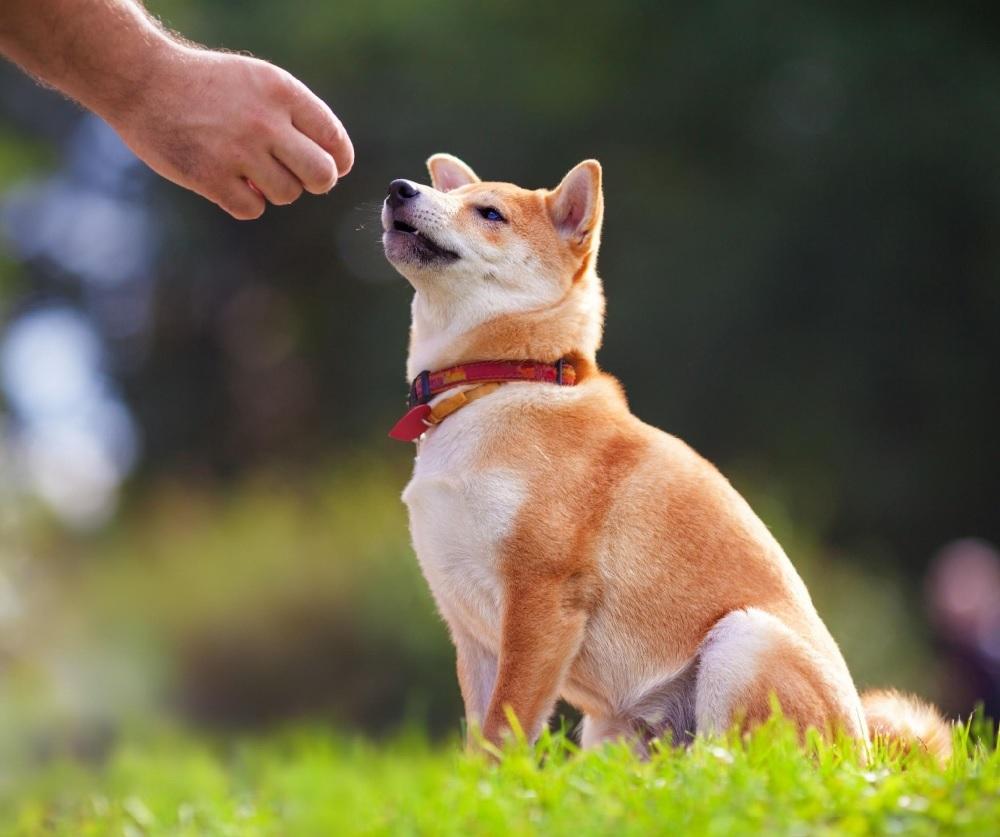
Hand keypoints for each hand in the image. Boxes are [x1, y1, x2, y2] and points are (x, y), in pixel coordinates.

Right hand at [106, 43, 353, 219]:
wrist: (142, 81)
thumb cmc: (207, 85)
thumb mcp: (258, 82)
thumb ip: (295, 115)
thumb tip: (334, 165)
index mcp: (281, 92)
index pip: (334, 139)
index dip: (338, 161)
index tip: (331, 166)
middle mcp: (265, 121)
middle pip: (322, 175)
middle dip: (317, 182)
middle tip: (299, 177)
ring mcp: (238, 151)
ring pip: (287, 195)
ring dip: (274, 190)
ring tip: (250, 170)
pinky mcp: (210, 177)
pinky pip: (252, 209)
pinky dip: (245, 203)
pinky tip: (229, 183)